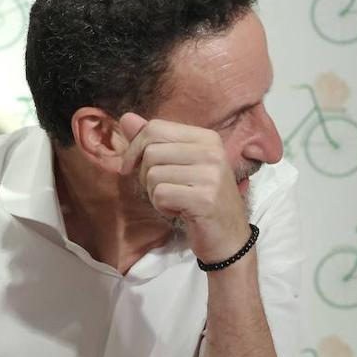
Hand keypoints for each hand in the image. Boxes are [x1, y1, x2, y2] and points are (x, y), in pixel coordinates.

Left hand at [117, 113, 249, 262]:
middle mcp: (212, 152)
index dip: (135, 148)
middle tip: (163, 190)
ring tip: (176, 201)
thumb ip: (154, 141)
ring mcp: (211, 175)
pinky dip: (162, 207)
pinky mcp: (205, 198)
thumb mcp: (180, 166)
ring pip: (153, 175)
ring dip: (155, 194)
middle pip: (151, 151)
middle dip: (145, 175)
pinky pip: (161, 195)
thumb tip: (126, 118)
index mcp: (208, 139)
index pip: (156, 128)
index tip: (133, 167)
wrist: (229, 238)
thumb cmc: (201, 200)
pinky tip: (180, 212)